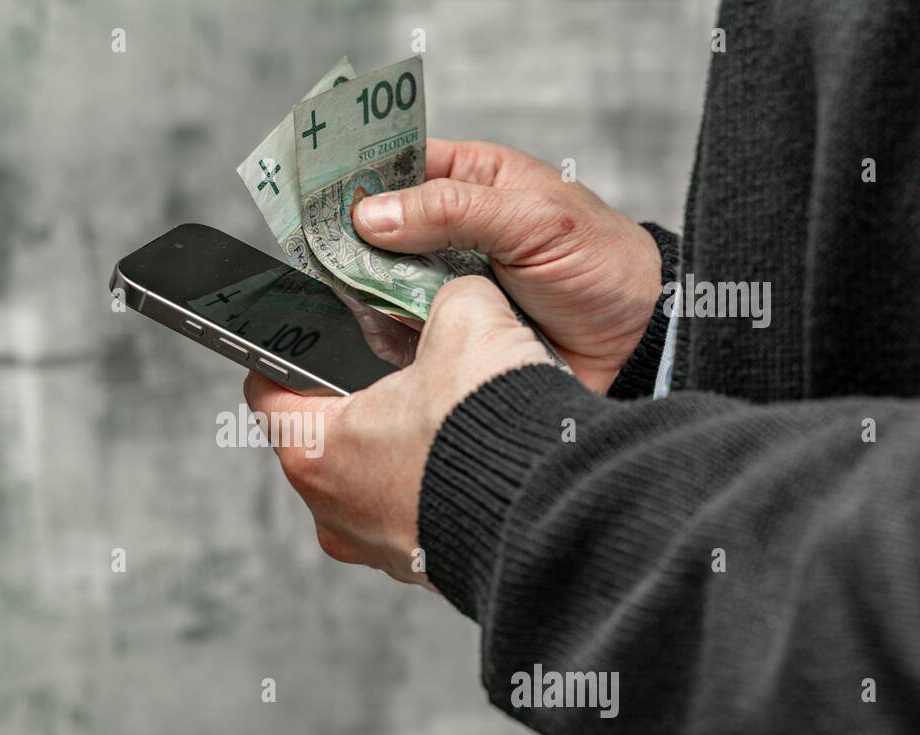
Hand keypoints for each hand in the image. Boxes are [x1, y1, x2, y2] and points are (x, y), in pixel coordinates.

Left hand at [244, 276, 550, 584]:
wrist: (559, 511)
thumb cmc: (493, 428)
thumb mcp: (467, 322)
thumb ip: (444, 298)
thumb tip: (456, 295)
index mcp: (315, 451)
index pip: (266, 392)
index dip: (284, 355)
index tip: (300, 340)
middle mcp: (333, 511)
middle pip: (320, 440)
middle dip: (355, 402)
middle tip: (395, 372)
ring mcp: (375, 547)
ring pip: (368, 481)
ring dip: (397, 448)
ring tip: (443, 416)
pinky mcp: (421, 566)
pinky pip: (411, 513)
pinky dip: (432, 485)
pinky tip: (470, 459)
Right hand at [353, 138, 662, 393]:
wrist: (636, 345)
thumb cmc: (603, 264)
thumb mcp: (533, 219)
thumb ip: (451, 211)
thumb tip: (371, 215)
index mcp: (470, 182)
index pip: (395, 166)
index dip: (356, 180)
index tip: (320, 201)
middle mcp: (447, 233)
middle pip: (372, 233)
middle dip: (355, 250)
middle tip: (346, 266)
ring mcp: (442, 286)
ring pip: (375, 286)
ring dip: (371, 298)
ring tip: (388, 309)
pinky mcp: (444, 335)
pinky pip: (394, 334)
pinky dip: (388, 337)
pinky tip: (401, 340)